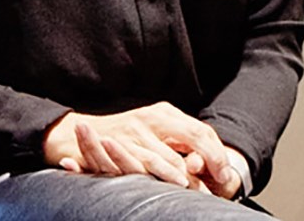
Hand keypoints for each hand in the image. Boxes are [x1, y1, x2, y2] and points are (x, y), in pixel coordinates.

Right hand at [43, 102, 237, 195]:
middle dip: (209, 163)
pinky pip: (148, 162)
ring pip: (173, 155)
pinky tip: (177, 182)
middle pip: (193, 138)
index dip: (215, 151)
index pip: (200, 130)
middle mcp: (153, 119)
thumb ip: (173, 143)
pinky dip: (164, 174)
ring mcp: (138, 132)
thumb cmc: (120, 136)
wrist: (79, 132)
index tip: (224, 173)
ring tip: (201, 189)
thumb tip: (201, 164)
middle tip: (220, 183)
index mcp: (163, 114)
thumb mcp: (150, 132)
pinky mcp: (123, 147)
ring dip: (188, 175)